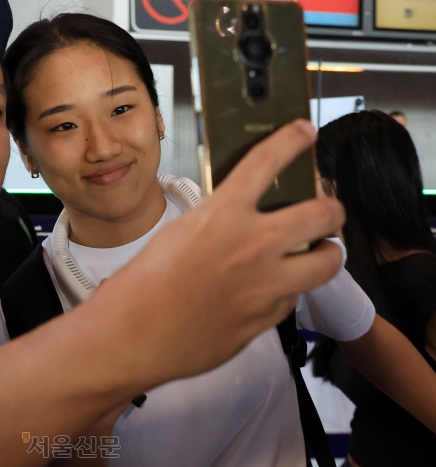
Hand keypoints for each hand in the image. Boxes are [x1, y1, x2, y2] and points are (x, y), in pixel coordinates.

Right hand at [86, 120, 344, 386]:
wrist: (135, 335)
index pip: (268, 162)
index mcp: (224, 214)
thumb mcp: (179, 234)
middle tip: (327, 212)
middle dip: (332, 209)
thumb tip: (239, 221)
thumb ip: (218, 222)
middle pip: (324, 214)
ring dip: (326, 252)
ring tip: (318, 253)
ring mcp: (267, 285)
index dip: (293, 140)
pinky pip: (293, 298)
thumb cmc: (143, 282)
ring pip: (328, 261)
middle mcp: (254, 244)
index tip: (305, 132)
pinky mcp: (267, 319)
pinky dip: (288, 291)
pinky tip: (270, 292)